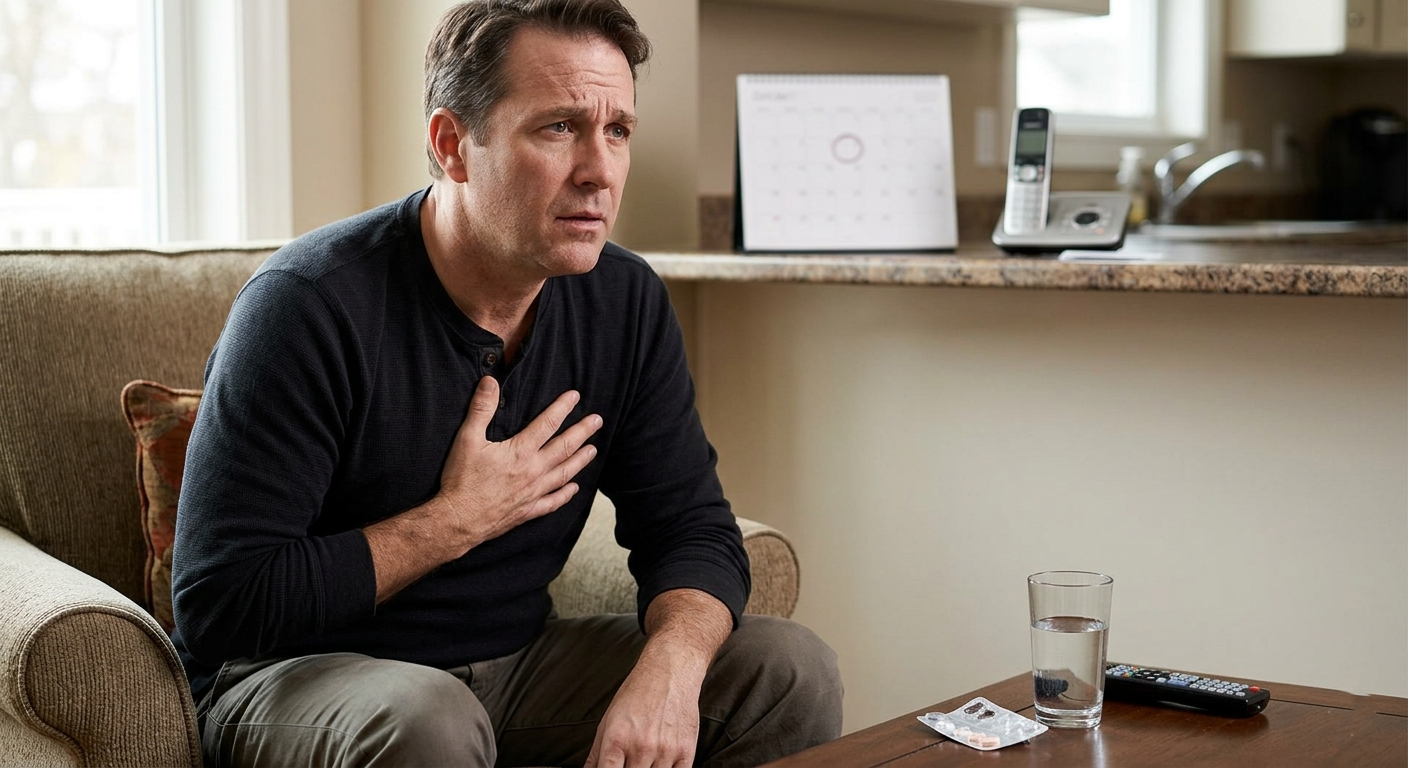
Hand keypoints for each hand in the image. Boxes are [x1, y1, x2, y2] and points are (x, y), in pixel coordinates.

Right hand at [364, 376, 599, 601]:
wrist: (458, 520)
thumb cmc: (462, 479)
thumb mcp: (467, 439)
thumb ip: (481, 409)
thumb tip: (490, 382)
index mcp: (520, 451)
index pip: (547, 424)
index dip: (562, 408)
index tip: (575, 396)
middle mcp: (533, 471)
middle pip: (564, 448)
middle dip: (582, 432)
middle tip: (597, 421)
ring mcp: (533, 492)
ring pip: (564, 473)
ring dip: (580, 460)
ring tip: (594, 450)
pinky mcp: (528, 511)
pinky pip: (553, 502)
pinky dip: (565, 494)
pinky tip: (574, 489)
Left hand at [584, 645, 703, 767]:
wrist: (670, 673)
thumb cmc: (638, 694)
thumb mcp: (608, 720)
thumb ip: (596, 754)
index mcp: (617, 740)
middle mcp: (641, 747)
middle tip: (630, 762)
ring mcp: (665, 751)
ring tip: (645, 759)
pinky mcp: (686, 752)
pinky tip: (661, 764)